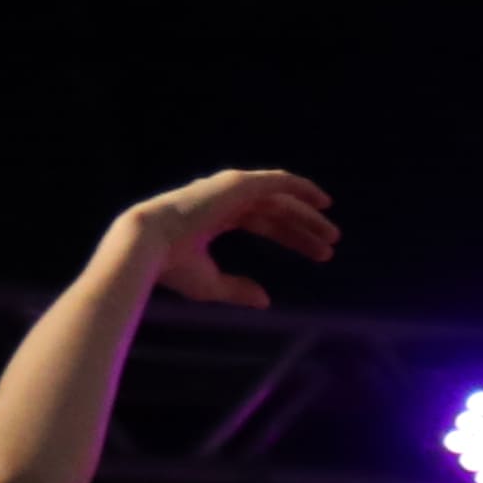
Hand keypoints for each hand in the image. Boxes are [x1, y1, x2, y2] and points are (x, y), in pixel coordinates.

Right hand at [118, 168, 337, 308]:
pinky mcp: (235, 183)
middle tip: (333, 243)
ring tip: (333, 232)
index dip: (292, 237)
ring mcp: (228, 189)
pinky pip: (276, 181)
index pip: (262, 223)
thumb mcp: (210, 283)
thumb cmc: (171, 266)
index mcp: (214, 218)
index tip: (320, 253)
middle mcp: (222, 200)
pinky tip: (322, 200)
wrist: (149, 245)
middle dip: (304, 227)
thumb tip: (265, 300)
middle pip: (275, 211)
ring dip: (308, 213)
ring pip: (280, 197)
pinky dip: (300, 187)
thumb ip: (238, 289)